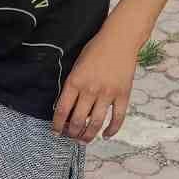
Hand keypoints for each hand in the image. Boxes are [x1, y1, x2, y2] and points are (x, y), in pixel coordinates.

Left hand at [51, 27, 138, 142]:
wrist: (120, 39)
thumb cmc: (96, 49)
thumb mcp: (77, 65)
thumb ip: (72, 86)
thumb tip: (68, 108)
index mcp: (75, 81)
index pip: (62, 110)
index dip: (57, 125)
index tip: (56, 132)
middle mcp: (90, 90)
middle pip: (78, 121)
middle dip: (71, 133)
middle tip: (70, 137)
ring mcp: (107, 94)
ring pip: (95, 123)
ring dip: (88, 135)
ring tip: (84, 140)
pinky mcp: (123, 95)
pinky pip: (117, 118)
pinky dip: (112, 130)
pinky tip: (106, 135)